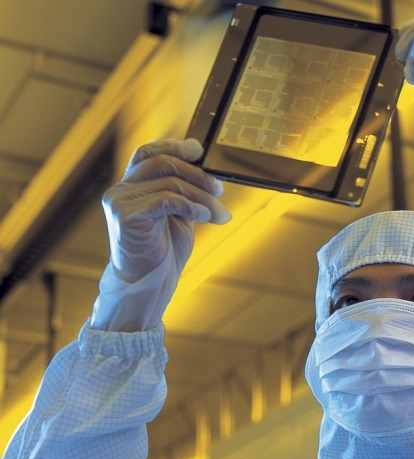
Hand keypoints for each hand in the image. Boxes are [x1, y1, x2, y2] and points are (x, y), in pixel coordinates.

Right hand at [102, 138, 230, 283]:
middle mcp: (121, 189)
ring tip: (218, 214)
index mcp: (131, 185)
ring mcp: (120, 201)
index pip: (149, 152)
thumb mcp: (178, 213)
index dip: (174, 146)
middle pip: (163, 163)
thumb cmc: (164, 250)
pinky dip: (191, 206)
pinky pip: (166, 199)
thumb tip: (208, 169)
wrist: (149, 282)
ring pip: (169, 182)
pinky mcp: (125, 216)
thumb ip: (185, 190)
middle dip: (198, 175)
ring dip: (202, 196)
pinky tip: (204, 217)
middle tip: (219, 191)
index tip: (200, 152)